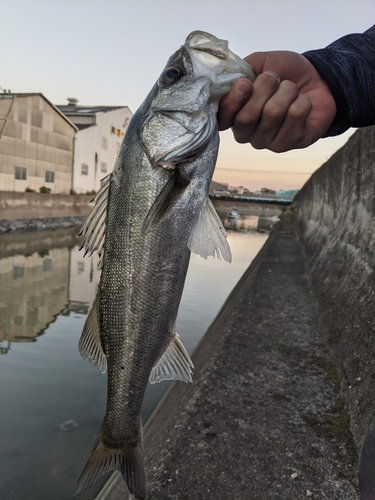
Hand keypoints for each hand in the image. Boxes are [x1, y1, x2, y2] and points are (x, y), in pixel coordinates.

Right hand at [218, 51, 336, 151]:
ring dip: (287, 91)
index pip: (222, 118)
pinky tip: (302, 104)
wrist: (317, 79)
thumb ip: (240, 71)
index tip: (245, 83)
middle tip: (275, 79)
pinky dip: (302, 101)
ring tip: (291, 90)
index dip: (232, 101)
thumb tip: (230, 81)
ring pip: (273, 113)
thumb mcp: (259, 64)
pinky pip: (295, 116)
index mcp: (233, 116)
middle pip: (246, 117)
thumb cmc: (284, 73)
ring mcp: (267, 142)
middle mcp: (246, 134)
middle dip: (265, 88)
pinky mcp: (289, 144)